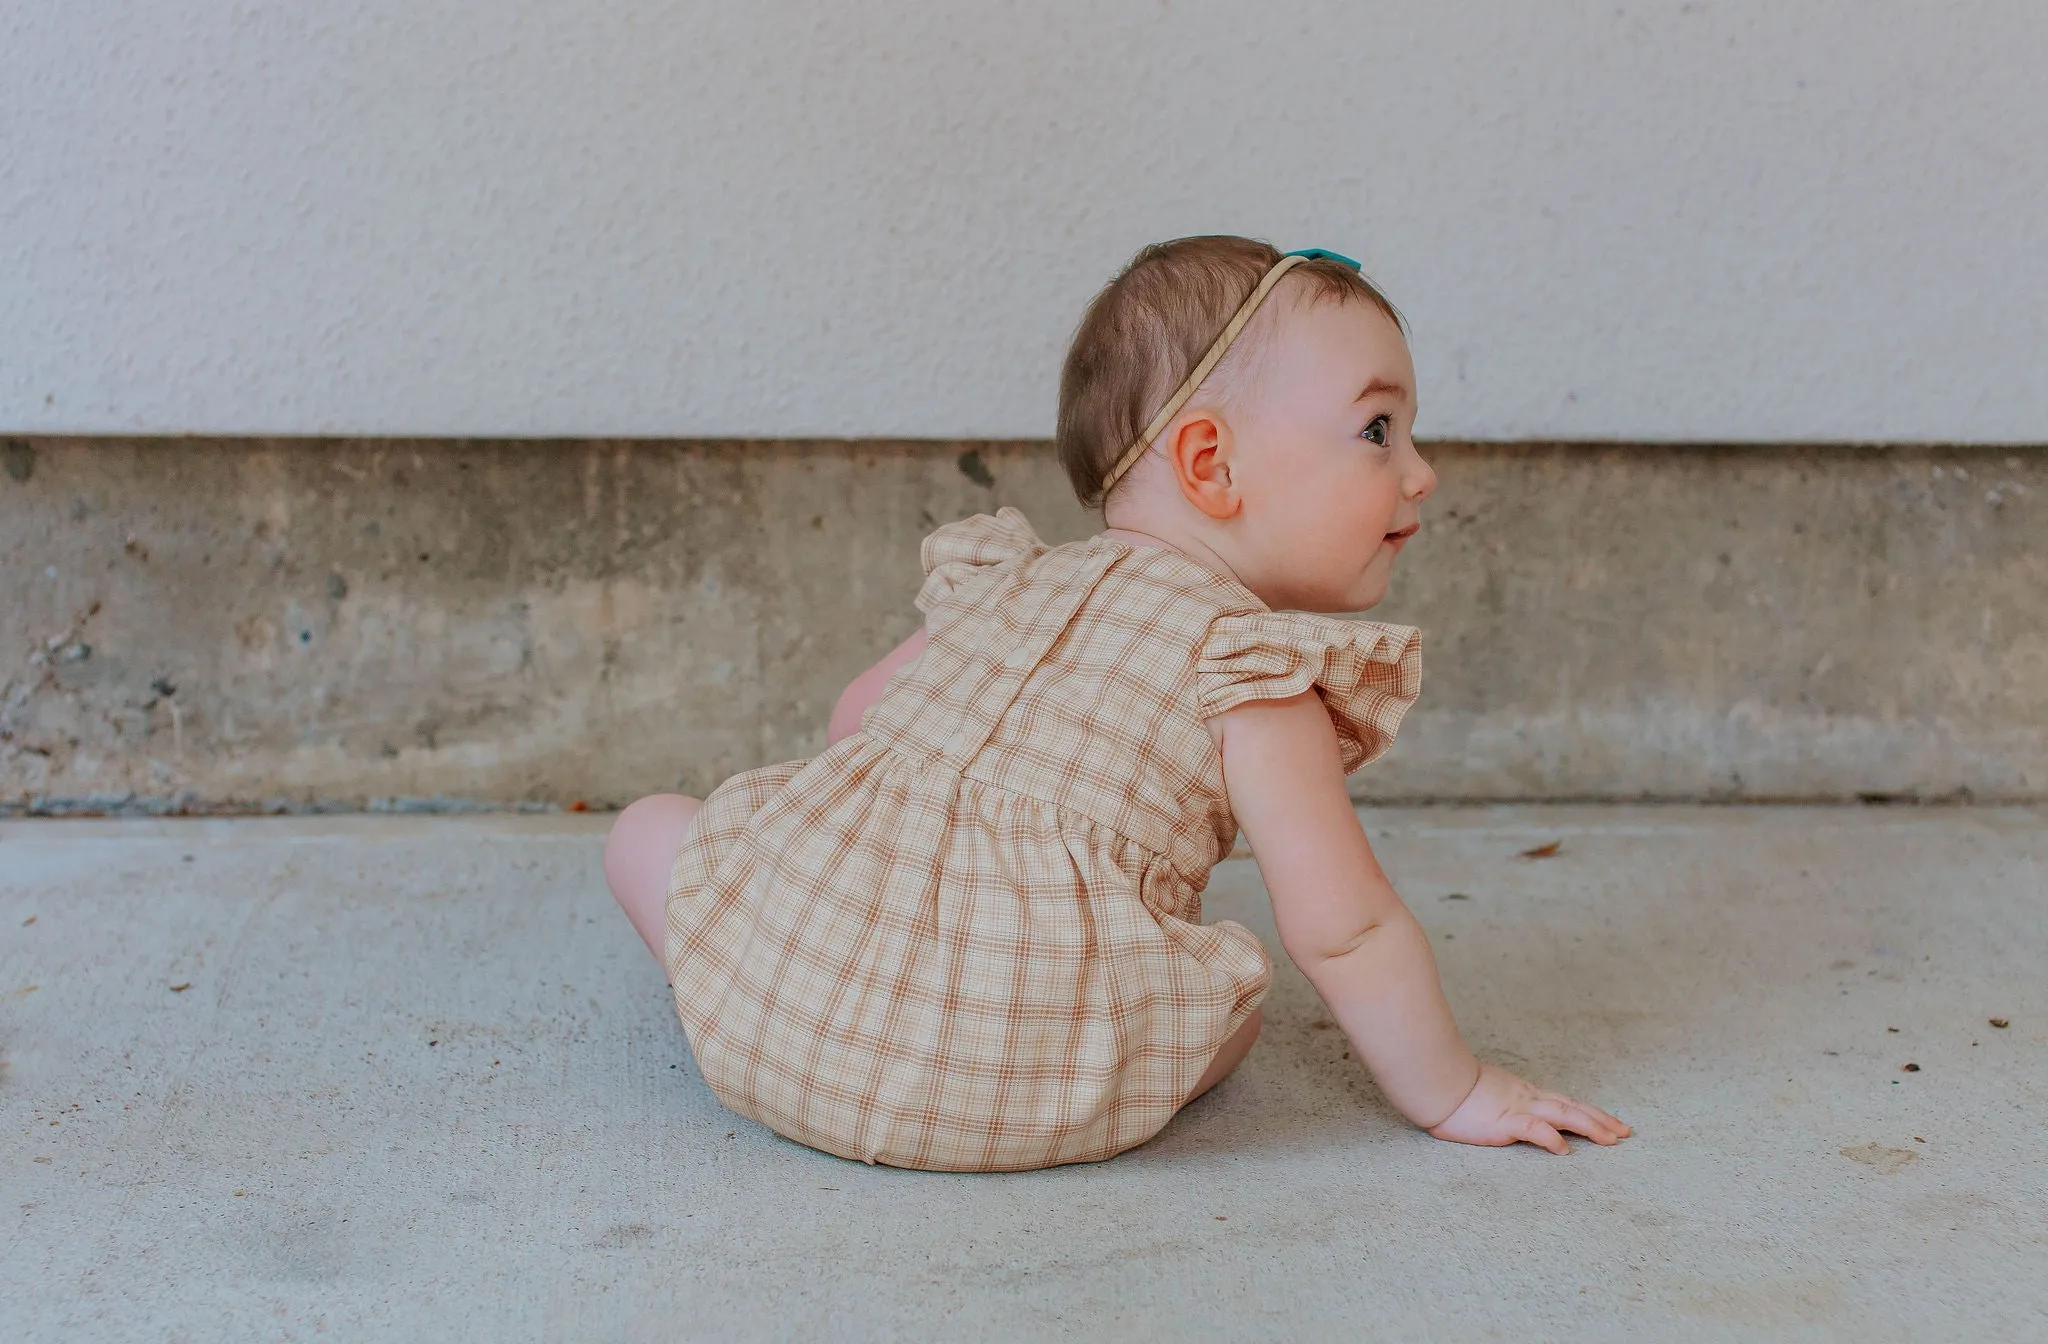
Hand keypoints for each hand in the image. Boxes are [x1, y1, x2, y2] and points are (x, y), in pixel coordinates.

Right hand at [1426, 1062, 1630, 1153]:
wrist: (1436, 1080)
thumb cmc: (1451, 1088)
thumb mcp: (1483, 1093)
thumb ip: (1498, 1101)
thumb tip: (1501, 1109)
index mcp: (1523, 1093)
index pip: (1564, 1102)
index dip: (1589, 1112)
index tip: (1610, 1122)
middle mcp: (1527, 1098)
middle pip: (1572, 1107)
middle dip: (1601, 1120)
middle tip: (1625, 1132)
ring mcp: (1518, 1108)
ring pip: (1563, 1115)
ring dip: (1590, 1126)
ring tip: (1611, 1139)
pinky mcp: (1504, 1121)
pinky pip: (1534, 1129)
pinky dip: (1552, 1139)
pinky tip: (1565, 1150)